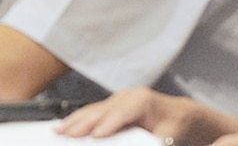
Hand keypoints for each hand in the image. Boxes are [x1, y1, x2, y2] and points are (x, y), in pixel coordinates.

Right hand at [56, 87, 208, 143]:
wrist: (179, 114)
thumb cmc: (175, 123)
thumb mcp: (170, 135)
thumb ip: (156, 142)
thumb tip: (146, 145)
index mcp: (142, 100)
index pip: (121, 113)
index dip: (108, 124)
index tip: (96, 135)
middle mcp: (126, 97)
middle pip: (100, 111)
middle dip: (83, 124)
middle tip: (67, 135)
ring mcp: (116, 99)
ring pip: (91, 110)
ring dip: (74, 122)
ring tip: (59, 132)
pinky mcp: (110, 106)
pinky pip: (90, 112)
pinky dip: (76, 120)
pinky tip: (65, 126)